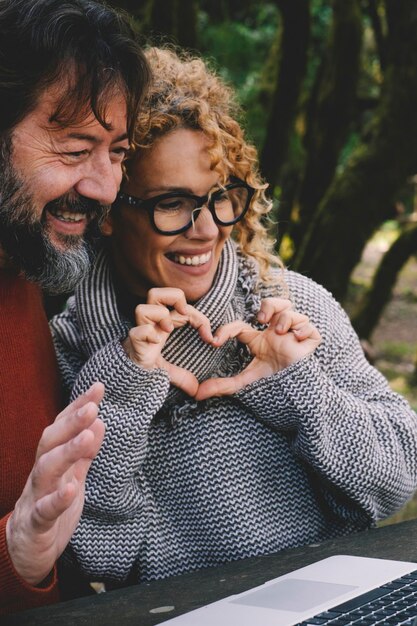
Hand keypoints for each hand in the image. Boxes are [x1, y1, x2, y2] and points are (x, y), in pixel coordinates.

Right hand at [6, 382, 104, 585]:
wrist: (25, 552)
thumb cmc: (51, 508)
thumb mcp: (72, 476)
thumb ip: (85, 453)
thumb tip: (99, 422)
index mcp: (51, 461)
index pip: (62, 428)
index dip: (78, 407)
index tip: (98, 388)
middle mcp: (41, 474)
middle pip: (50, 442)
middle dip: (71, 422)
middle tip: (92, 407)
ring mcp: (36, 498)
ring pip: (46, 470)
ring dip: (66, 452)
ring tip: (86, 437)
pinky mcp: (36, 525)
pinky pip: (44, 511)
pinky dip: (57, 499)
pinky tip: (72, 488)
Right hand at [122, 288, 212, 396]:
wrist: (126, 376)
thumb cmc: (146, 366)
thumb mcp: (168, 370)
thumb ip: (183, 376)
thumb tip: (196, 389)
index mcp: (162, 323)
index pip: (182, 306)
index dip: (200, 318)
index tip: (211, 338)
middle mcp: (150, 324)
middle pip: (156, 293)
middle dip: (174, 297)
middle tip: (184, 314)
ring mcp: (141, 332)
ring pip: (143, 307)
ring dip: (160, 316)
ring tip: (169, 330)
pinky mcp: (134, 344)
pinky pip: (138, 332)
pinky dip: (148, 334)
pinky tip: (157, 343)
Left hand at [196, 298, 320, 399]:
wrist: (294, 397)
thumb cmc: (270, 386)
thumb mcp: (244, 383)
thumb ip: (222, 385)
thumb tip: (196, 394)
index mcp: (259, 341)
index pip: (242, 326)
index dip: (226, 330)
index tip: (214, 341)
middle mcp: (276, 334)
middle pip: (275, 304)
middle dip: (269, 305)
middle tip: (261, 320)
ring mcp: (294, 337)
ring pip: (292, 312)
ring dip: (285, 318)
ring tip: (280, 333)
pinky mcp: (309, 344)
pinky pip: (310, 328)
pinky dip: (303, 330)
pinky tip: (295, 339)